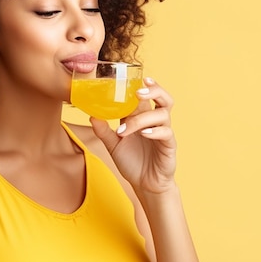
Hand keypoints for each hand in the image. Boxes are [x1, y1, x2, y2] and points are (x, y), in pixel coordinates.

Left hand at [90, 77, 176, 194]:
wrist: (145, 184)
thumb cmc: (132, 162)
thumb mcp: (113, 145)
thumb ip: (103, 130)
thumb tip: (91, 115)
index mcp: (142, 117)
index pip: (146, 96)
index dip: (144, 85)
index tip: (135, 77)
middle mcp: (154, 121)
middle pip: (163, 98)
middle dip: (154, 90)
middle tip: (139, 92)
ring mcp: (163, 133)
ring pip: (162, 114)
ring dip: (143, 117)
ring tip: (128, 125)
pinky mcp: (169, 146)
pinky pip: (166, 133)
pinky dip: (155, 131)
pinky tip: (144, 134)